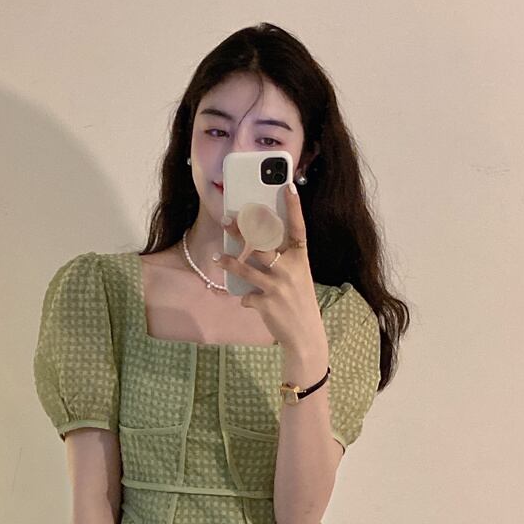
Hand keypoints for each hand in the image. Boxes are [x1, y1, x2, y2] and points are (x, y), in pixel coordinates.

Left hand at [217, 186, 323, 353]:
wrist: (305, 336)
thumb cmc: (300, 303)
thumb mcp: (299, 279)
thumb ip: (283, 263)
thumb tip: (256, 249)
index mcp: (301, 260)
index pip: (298, 228)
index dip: (294, 208)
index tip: (287, 187)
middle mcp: (290, 270)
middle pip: (262, 244)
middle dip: (242, 231)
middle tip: (227, 220)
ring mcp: (278, 287)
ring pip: (246, 269)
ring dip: (230, 262)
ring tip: (219, 257)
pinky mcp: (266, 304)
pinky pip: (247, 296)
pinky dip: (245, 299)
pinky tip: (248, 301)